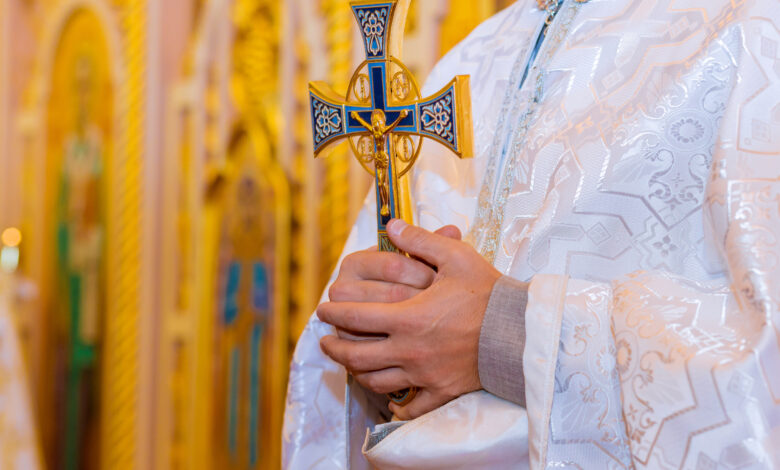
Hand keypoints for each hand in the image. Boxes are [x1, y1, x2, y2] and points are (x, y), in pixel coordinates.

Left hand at [318, 220, 501, 419]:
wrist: (521, 332)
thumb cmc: (489, 293)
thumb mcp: (455, 257)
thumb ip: (419, 240)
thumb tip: (391, 225)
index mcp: (407, 318)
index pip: (356, 317)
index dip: (334, 313)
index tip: (323, 310)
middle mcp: (409, 350)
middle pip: (357, 355)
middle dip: (334, 347)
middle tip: (325, 340)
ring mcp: (424, 375)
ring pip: (376, 381)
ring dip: (356, 371)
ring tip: (349, 363)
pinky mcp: (442, 391)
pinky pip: (412, 406)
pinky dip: (396, 406)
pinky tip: (389, 401)